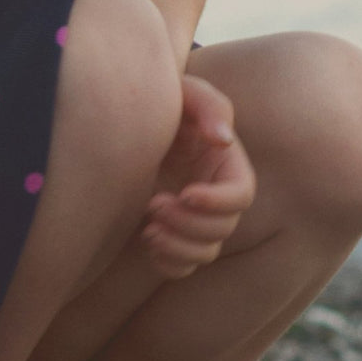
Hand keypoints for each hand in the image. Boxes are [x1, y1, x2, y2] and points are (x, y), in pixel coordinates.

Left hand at [144, 74, 255, 278]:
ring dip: (179, 247)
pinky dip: (167, 263)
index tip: (185, 192)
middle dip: (190, 223)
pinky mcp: (171, 237)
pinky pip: (182, 268)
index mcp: (225, 164)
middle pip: (224, 229)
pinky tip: (146, 239)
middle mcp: (214, 195)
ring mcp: (193, 220)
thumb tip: (223, 141)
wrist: (119, 122)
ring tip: (148, 228)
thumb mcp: (185, 92)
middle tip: (155, 204)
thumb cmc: (158, 102)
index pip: (242, 195)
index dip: (219, 201)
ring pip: (205, 253)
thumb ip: (209, 106)